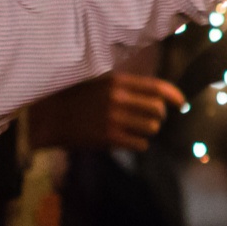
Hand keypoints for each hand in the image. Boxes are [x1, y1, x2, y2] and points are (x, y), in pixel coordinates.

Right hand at [26, 72, 186, 151]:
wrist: (44, 116)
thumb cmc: (70, 97)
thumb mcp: (97, 82)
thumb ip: (123, 86)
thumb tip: (152, 94)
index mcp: (117, 81)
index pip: (157, 87)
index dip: (174, 96)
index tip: (182, 104)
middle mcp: (118, 98)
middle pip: (158, 110)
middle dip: (158, 116)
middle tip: (152, 119)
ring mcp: (114, 118)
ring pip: (152, 128)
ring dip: (148, 131)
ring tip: (136, 130)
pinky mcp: (108, 137)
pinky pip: (139, 144)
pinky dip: (138, 144)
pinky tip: (128, 141)